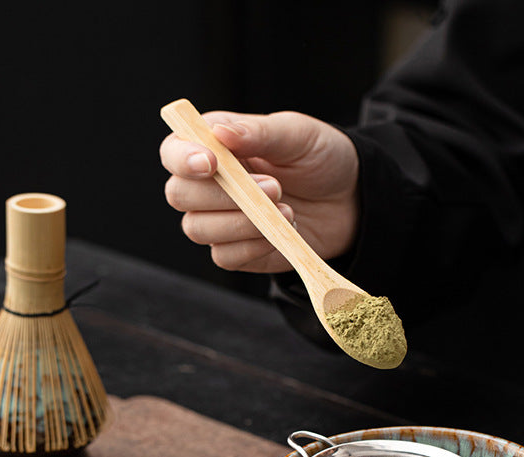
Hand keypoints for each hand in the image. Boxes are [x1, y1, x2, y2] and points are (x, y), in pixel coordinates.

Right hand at [160, 110, 359, 272]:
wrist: (351, 199)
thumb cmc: (320, 158)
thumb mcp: (296, 134)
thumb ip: (258, 132)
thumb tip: (219, 132)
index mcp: (213, 146)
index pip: (173, 151)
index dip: (183, 159)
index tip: (211, 163)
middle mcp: (209, 184)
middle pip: (179, 195)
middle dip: (223, 196)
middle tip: (274, 187)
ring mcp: (222, 220)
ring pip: (198, 230)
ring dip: (242, 223)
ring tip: (287, 209)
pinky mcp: (240, 251)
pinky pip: (226, 257)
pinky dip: (253, 247)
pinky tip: (282, 234)